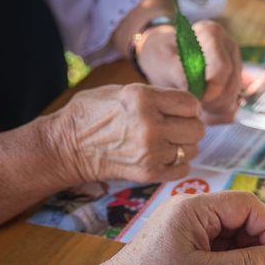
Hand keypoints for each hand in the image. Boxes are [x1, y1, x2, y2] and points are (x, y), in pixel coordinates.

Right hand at [51, 83, 203, 184]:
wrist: (67, 147)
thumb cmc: (93, 114)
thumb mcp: (123, 91)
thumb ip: (156, 96)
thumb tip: (187, 104)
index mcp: (143, 98)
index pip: (190, 103)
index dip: (188, 107)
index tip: (180, 110)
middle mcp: (149, 125)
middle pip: (197, 129)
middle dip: (189, 126)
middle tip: (176, 127)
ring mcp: (150, 152)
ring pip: (192, 149)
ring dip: (184, 146)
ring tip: (167, 142)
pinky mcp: (148, 173)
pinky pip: (183, 169)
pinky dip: (178, 164)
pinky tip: (164, 157)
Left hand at [137, 20, 242, 123]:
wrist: (163, 59)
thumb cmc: (160, 55)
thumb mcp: (161, 59)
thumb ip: (177, 72)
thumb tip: (194, 89)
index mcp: (213, 34)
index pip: (222, 69)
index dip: (209, 90)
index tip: (192, 98)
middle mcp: (229, 47)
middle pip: (230, 87)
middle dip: (209, 102)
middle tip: (188, 103)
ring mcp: (236, 66)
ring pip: (233, 99)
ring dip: (211, 109)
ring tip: (191, 104)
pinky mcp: (236, 83)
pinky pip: (232, 107)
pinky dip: (214, 114)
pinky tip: (198, 108)